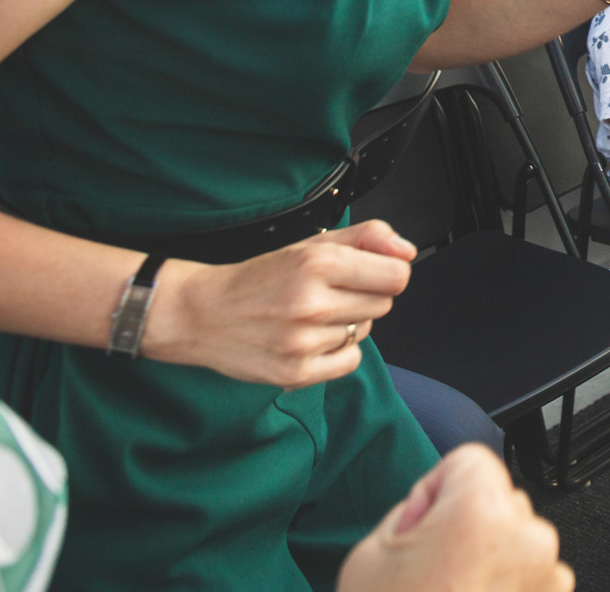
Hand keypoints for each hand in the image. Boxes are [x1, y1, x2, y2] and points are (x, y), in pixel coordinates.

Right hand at [143, 221, 414, 388]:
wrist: (201, 313)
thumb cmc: (262, 276)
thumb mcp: (311, 244)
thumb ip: (367, 238)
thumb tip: (408, 252)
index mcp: (319, 263)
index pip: (396, 275)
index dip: (387, 273)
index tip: (368, 274)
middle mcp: (313, 302)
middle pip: (383, 304)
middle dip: (365, 297)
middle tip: (330, 294)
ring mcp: (303, 341)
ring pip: (365, 331)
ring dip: (347, 324)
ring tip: (311, 316)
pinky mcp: (294, 373)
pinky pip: (349, 361)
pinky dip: (338, 352)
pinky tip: (311, 340)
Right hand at [340, 444, 572, 591]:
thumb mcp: (371, 553)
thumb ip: (414, 510)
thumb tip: (437, 503)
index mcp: (482, 511)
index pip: (468, 462)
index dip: (436, 491)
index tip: (422, 525)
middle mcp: (529, 538)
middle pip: (499, 501)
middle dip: (468, 526)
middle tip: (431, 572)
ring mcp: (550, 578)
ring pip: (517, 544)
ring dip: (491, 562)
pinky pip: (530, 581)